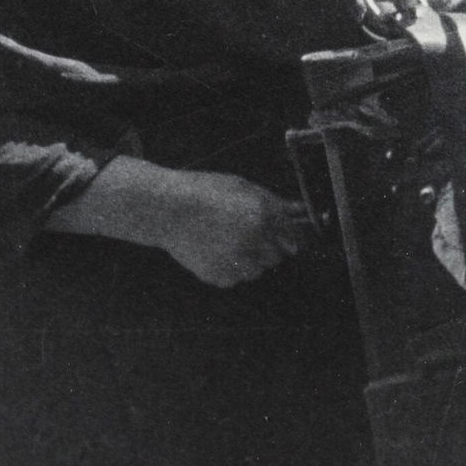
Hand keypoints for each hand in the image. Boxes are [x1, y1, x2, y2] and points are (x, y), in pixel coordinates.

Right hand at [155, 170, 312, 287]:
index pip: (292, 236)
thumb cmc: (203, 192)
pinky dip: (229, 270)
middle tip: (246, 238)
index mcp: (262, 215)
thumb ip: (272, 201)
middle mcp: (253, 240)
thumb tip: (299, 209)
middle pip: (276, 257)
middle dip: (267, 249)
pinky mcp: (219, 276)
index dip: (287, 237)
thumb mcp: (241, 186)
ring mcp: (235, 261)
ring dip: (249, 261)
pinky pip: (235, 279)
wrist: (166, 209)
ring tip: (227, 244)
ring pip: (257, 271)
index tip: (283, 239)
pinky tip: (214, 252)